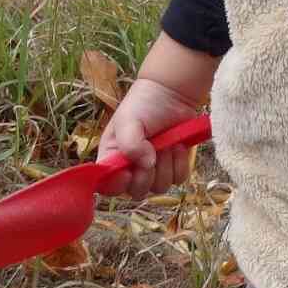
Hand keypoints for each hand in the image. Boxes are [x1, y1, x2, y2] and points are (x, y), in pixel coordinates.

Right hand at [97, 77, 205, 199]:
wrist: (172, 95)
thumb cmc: (143, 104)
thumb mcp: (128, 120)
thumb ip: (130, 144)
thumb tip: (146, 164)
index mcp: (112, 158)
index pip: (107, 186)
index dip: (117, 185)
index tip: (128, 171)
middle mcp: (131, 169)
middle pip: (137, 192)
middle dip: (147, 173)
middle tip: (153, 148)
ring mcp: (153, 171)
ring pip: (160, 187)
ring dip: (166, 164)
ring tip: (166, 141)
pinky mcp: (173, 168)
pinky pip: (178, 179)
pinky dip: (180, 162)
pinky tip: (177, 145)